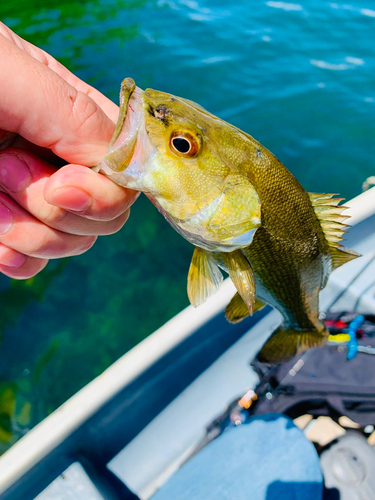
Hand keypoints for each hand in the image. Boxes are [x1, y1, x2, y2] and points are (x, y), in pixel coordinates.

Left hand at [0, 23, 137, 278]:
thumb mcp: (9, 75)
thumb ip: (77, 115)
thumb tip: (122, 168)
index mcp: (73, 117)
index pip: (128, 172)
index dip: (104, 192)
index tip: (59, 183)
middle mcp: (60, 158)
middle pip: (105, 217)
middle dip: (54, 208)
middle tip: (2, 169)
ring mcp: (33, 195)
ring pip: (69, 243)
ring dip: (25, 230)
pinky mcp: (5, 225)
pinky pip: (31, 262)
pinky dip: (13, 257)